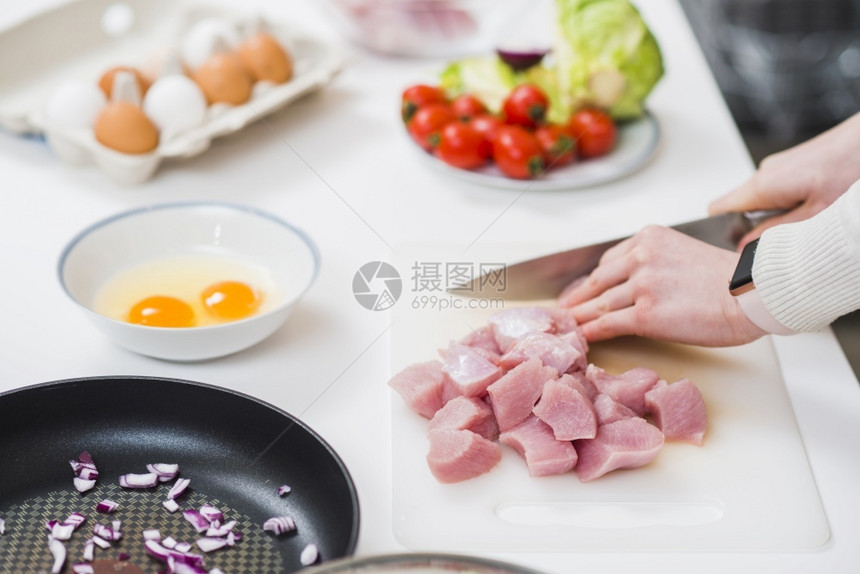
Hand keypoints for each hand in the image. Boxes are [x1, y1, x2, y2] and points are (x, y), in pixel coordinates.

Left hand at [558, 226, 765, 346]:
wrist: (753, 293)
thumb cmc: (732, 279)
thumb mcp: (686, 253)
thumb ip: (659, 261)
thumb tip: (639, 281)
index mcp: (650, 238)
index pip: (610, 260)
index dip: (593, 279)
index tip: (582, 288)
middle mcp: (641, 257)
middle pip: (599, 281)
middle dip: (578, 297)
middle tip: (564, 308)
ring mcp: (641, 285)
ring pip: (599, 303)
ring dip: (580, 317)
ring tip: (568, 326)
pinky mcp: (645, 314)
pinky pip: (607, 324)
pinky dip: (591, 332)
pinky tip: (582, 338)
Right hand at [709, 112, 859, 246]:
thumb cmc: (852, 166)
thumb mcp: (816, 213)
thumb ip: (777, 231)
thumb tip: (747, 247)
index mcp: (762, 185)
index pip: (718, 210)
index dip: (723, 232)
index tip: (739, 248)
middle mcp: (763, 172)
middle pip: (739, 208)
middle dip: (757, 227)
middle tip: (785, 238)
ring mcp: (777, 166)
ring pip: (760, 200)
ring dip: (777, 215)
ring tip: (808, 217)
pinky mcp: (790, 165)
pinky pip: (776, 190)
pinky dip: (789, 203)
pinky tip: (814, 204)